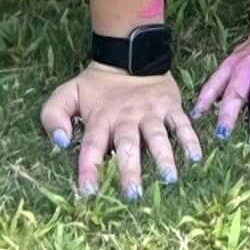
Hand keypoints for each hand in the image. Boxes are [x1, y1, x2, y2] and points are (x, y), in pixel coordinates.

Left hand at [42, 64, 201, 201]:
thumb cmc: (97, 86)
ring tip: (169, 179)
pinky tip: (196, 157)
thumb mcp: (68, 93)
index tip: (88, 192)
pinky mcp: (169, 106)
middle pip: (128, 146)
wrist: (129, 53)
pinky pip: (181, 123)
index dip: (89, 168)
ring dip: (164, 157)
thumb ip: (53, 115)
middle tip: (132, 195)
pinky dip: (189, 138)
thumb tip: (61, 142)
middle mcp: (126, 118)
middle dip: (130, 170)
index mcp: (100, 118)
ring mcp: (150, 112)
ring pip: (157, 136)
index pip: (92, 146)